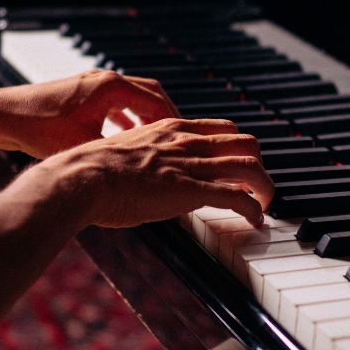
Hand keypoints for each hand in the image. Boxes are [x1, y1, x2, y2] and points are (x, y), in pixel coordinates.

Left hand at [0, 70, 179, 158]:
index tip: (187, 137)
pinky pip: (114, 101)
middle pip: (149, 92)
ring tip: (158, 137)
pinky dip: (126, 115)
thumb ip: (118, 154)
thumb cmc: (38, 128)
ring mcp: (91, 84)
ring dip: (146, 114)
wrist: (3, 115)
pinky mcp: (80, 92)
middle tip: (179, 136)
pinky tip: (126, 135)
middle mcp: (103, 80)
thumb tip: (143, 172)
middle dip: (165, 114)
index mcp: (110, 87)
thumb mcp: (85, 146)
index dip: (174, 120)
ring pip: (131, 96)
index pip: (156, 100)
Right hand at [57, 118, 274, 227]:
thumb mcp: (127, 151)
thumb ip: (146, 157)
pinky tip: (254, 220)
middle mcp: (187, 142)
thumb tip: (147, 172)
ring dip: (265, 187)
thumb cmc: (95, 169)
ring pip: (250, 167)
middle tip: (256, 184)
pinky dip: (253, 209)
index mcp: (172, 129)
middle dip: (258, 164)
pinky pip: (236, 197)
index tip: (240, 163)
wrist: (83, 177)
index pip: (222, 129)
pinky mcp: (190, 190)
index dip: (238, 147)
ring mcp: (190, 165)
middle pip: (246, 143)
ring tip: (266, 203)